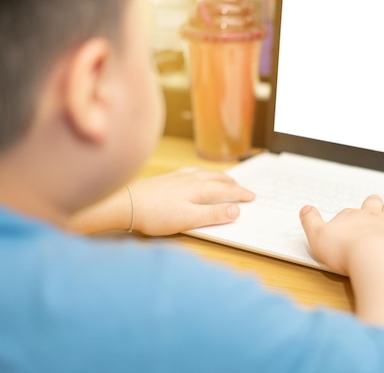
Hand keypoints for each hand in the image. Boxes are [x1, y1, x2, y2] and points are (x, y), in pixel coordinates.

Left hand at [130, 167, 254, 235]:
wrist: (125, 204)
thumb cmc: (155, 214)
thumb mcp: (188, 219)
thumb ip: (213, 214)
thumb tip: (235, 210)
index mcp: (199, 189)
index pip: (226, 190)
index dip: (240, 194)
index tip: (252, 197)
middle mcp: (190, 179)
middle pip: (217, 178)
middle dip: (233, 183)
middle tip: (243, 189)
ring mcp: (177, 177)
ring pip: (205, 173)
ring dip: (219, 177)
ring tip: (224, 180)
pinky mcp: (166, 179)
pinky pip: (191, 171)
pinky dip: (202, 173)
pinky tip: (196, 176)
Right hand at [299, 195, 383, 275]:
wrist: (375, 258)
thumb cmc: (346, 251)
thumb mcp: (317, 237)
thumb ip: (310, 221)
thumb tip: (305, 209)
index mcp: (350, 216)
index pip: (348, 213)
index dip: (346, 217)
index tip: (345, 220)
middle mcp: (371, 216)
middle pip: (372, 203)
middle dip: (371, 203)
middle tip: (371, 203)